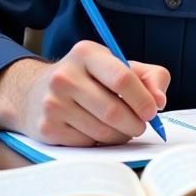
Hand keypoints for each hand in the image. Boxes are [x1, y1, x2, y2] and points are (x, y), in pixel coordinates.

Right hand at [0, 41, 169, 145]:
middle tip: (142, 125)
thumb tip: (160, 101)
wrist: (36, 93)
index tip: (154, 111)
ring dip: (120, 135)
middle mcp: (65, 76)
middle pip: (113, 110)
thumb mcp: (118, 66)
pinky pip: (87, 143)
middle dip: (135, 123)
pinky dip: (100, 142)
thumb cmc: (89, 79)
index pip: (122, 78)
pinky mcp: (47, 128)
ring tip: (123, 128)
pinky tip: (98, 130)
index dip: (143, 99)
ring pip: (101, 130)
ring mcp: (53, 103)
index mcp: (86, 53)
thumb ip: (149, 76)